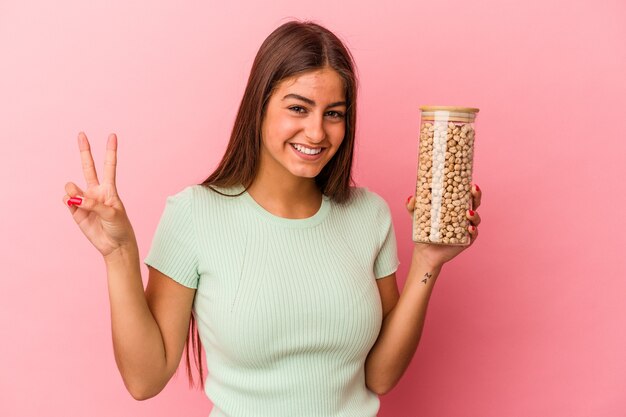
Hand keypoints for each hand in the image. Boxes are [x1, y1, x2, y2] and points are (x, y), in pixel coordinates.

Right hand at [63, 132, 136, 259]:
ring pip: (72, 187)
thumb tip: (73, 197)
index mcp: (109, 190)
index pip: (109, 166)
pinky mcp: (75, 211)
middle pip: (88, 167)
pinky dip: (69, 201)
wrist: (115, 245)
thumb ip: (93, 204)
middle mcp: (96, 192)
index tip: (112, 135)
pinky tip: (74, 206)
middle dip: (85, 151)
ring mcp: (85, 200)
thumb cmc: (119, 228)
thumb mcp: (112, 214)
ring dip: (72, 190)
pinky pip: (67, 200)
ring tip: (78, 200)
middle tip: (81, 134)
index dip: (110, 151)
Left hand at [406, 184, 481, 268]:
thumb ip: (412, 207)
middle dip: (476, 195)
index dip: (469, 188)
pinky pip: (473, 235)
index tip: (469, 181)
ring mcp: (465, 228)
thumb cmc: (424, 231)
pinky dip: (473, 231)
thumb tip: (411, 198)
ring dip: (474, 214)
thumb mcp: (416, 217)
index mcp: (454, 207)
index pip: (464, 195)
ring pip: (476, 218)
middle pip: (474, 203)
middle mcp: (462, 216)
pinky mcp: (466, 240)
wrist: (425, 252)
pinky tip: (469, 228)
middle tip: (473, 189)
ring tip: (468, 212)